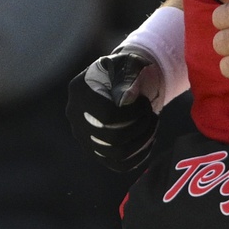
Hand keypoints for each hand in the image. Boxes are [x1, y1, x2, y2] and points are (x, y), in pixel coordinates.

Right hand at [66, 44, 160, 174]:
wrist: (126, 81)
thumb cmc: (127, 70)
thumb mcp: (126, 64)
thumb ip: (126, 78)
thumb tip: (126, 99)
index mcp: (79, 91)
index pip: (106, 116)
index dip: (133, 114)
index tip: (144, 103)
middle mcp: (76, 117)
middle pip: (111, 139)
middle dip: (140, 127)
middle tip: (152, 115)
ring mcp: (85, 137)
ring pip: (117, 154)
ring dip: (143, 141)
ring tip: (152, 125)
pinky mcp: (97, 151)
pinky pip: (119, 164)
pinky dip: (139, 156)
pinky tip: (149, 139)